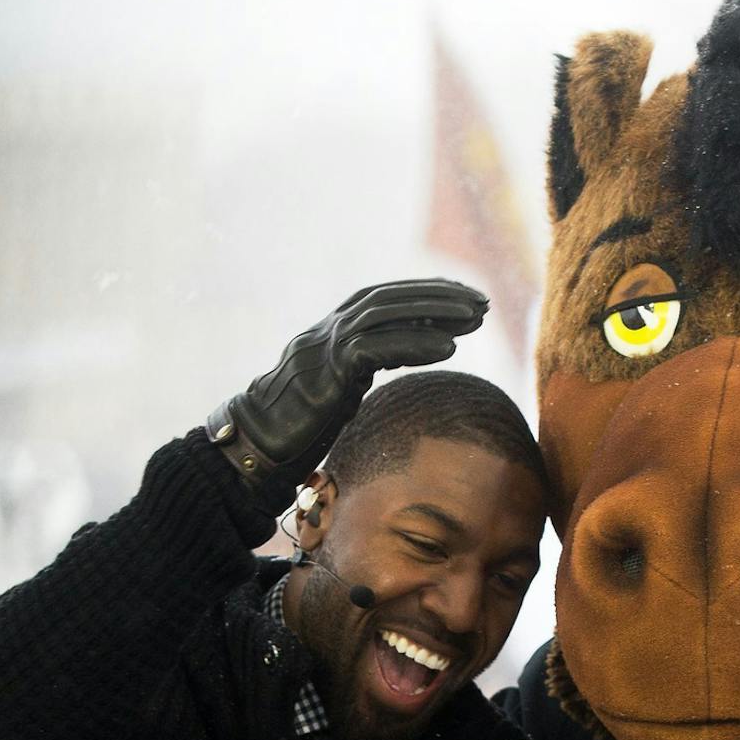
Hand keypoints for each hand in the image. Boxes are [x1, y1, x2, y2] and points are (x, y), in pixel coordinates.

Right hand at [206, 279, 488, 502]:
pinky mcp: (326, 372)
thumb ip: (366, 364)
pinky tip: (449, 347)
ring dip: (435, 312)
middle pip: (389, 298)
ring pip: (385, 314)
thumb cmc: (298, 426)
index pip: (385, 298)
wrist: (258, 445)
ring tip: (475, 318)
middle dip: (438, 296)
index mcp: (332, 330)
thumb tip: (402, 354)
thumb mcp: (340, 387)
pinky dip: (415, 344)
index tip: (464, 296)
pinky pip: (377, 349)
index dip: (426, 293)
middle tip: (481, 302)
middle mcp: (328, 330)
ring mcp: (324, 347)